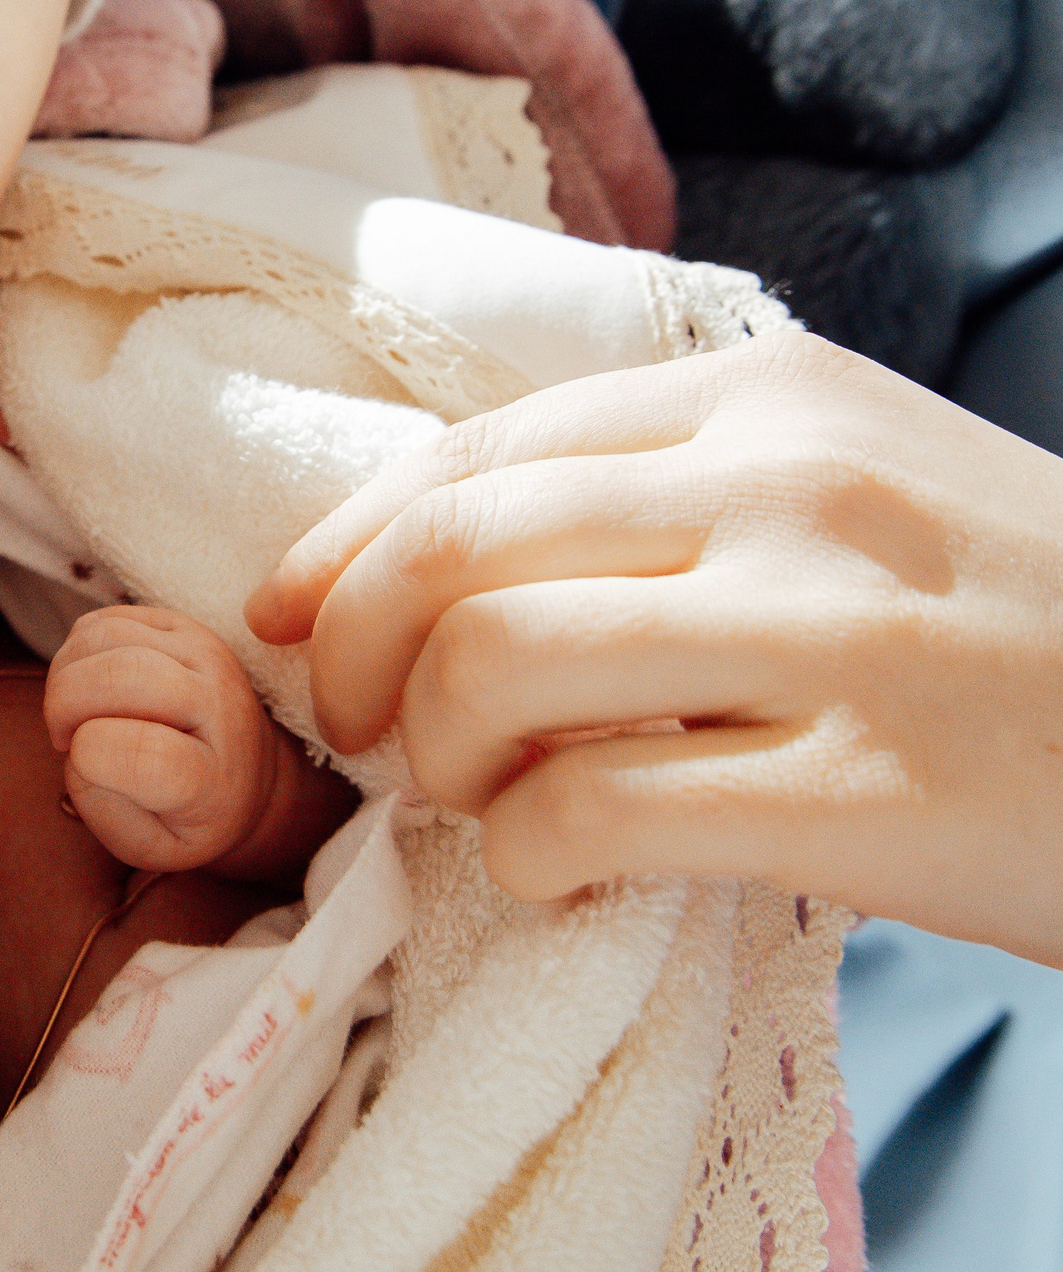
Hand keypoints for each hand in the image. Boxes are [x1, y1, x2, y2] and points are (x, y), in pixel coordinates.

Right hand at [45, 606, 349, 878]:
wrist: (250, 775)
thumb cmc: (190, 817)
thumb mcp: (151, 847)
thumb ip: (105, 810)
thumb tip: (79, 745)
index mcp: (215, 778)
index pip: (143, 754)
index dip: (88, 759)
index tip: (83, 767)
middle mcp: (219, 705)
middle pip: (119, 675)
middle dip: (63, 706)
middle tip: (64, 737)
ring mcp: (204, 656)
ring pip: (105, 637)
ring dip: (64, 674)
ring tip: (73, 711)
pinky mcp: (183, 627)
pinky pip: (105, 620)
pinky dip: (76, 650)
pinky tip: (86, 686)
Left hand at [246, 331, 1062, 965]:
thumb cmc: (1027, 626)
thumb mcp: (862, 490)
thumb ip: (677, 495)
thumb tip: (438, 570)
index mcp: (773, 399)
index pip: (480, 449)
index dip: (343, 540)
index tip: (282, 614)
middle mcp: (792, 488)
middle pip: (454, 550)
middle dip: (350, 653)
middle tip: (357, 733)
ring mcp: (835, 637)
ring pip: (495, 668)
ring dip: (432, 757)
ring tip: (471, 800)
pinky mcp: (874, 796)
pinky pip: (593, 816)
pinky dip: (523, 856)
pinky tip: (552, 872)